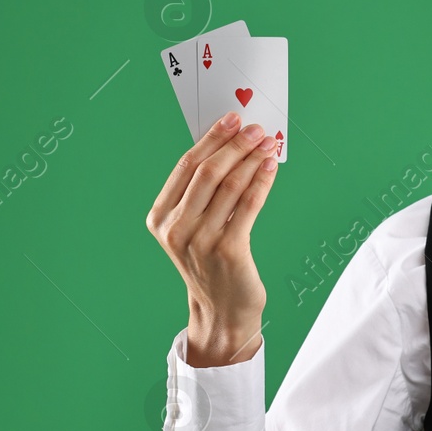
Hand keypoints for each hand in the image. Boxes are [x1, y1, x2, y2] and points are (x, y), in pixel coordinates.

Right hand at [146, 112, 279, 366]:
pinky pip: (247, 206)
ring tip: (268, 144)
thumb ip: (202, 192)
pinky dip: (261, 181)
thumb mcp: (193, 227)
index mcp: (160, 218)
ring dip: (252, 159)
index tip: (232, 119)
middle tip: (256, 128)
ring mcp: (200, 241)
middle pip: (207, 172)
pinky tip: (270, 167)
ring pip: (229, 185)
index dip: (211, 138)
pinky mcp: (228, 251)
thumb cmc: (210, 262)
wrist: (222, 311)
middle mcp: (175, 229)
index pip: (186, 166)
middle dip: (235, 144)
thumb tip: (229, 144)